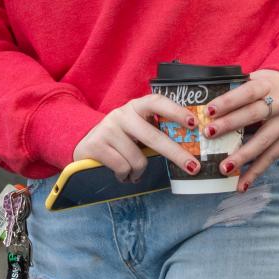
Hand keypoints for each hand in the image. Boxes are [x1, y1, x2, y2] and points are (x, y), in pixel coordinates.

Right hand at [73, 93, 201, 182]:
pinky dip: (126, 176)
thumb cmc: (120, 140)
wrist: (84, 146)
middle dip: (176, 154)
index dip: (176, 111)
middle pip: (153, 137)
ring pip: (138, 159)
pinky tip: (121, 174)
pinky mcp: (96, 145)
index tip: (194, 123)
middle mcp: (122, 114)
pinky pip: (123, 167)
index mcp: (136, 107)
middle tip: (193, 167)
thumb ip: (155, 132)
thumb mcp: (137, 130)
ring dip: (139, 172)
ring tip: (133, 172)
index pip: (157, 102)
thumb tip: (188, 149)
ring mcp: (108, 128)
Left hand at [204, 69, 278, 190]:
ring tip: (224, 168)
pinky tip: (241, 185)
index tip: (209, 110)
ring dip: (243, 156)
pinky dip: (256, 172)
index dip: (229, 101)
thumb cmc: (267, 86)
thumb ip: (235, 90)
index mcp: (267, 85)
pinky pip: (271, 158)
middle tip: (209, 134)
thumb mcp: (255, 79)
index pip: (247, 92)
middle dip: (230, 125)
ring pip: (264, 141)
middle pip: (254, 115)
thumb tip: (204, 103)